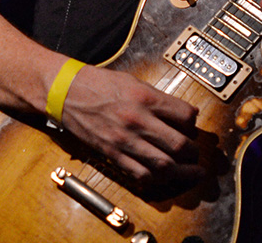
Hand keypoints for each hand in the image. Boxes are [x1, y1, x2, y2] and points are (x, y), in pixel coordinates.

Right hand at [58, 65, 203, 185]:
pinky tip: (164, 176)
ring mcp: (125, 140)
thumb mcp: (134, 81)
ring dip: (182, 171)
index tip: (193, 126)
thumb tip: (184, 113)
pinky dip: (157, 179)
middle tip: (195, 153)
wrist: (66, 92)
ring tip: (191, 172)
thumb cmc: (99, 84)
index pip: (186, 116)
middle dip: (193, 152)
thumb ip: (159, 98)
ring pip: (164, 165)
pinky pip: (140, 174)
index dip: (194, 124)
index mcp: (145, 98)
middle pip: (179, 145)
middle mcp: (138, 120)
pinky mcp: (112, 154)